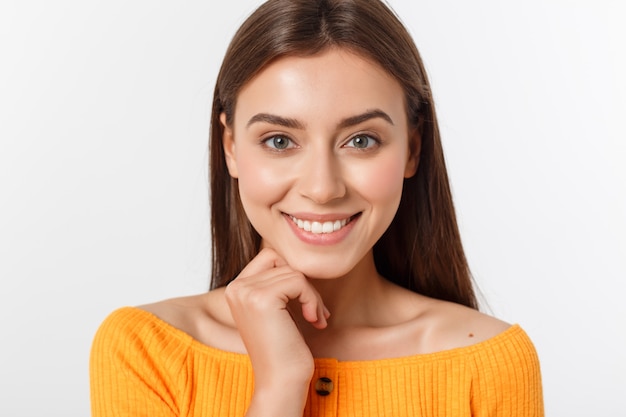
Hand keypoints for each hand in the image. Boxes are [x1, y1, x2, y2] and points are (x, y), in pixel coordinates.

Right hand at [224, 248, 329, 415]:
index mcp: (235, 288)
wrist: (281, 381)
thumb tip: (301, 255)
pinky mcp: (262, 298)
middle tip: (314, 311)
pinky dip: (313, 299)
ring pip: (294, 272)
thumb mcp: (277, 309)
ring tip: (315, 318)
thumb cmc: (284, 347)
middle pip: (282, 260)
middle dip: (305, 284)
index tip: (305, 302)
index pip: (270, 256)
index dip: (293, 274)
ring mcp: (246, 292)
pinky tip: (314, 320)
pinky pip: (299, 281)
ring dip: (313, 295)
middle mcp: (235, 287)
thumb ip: (278, 281)